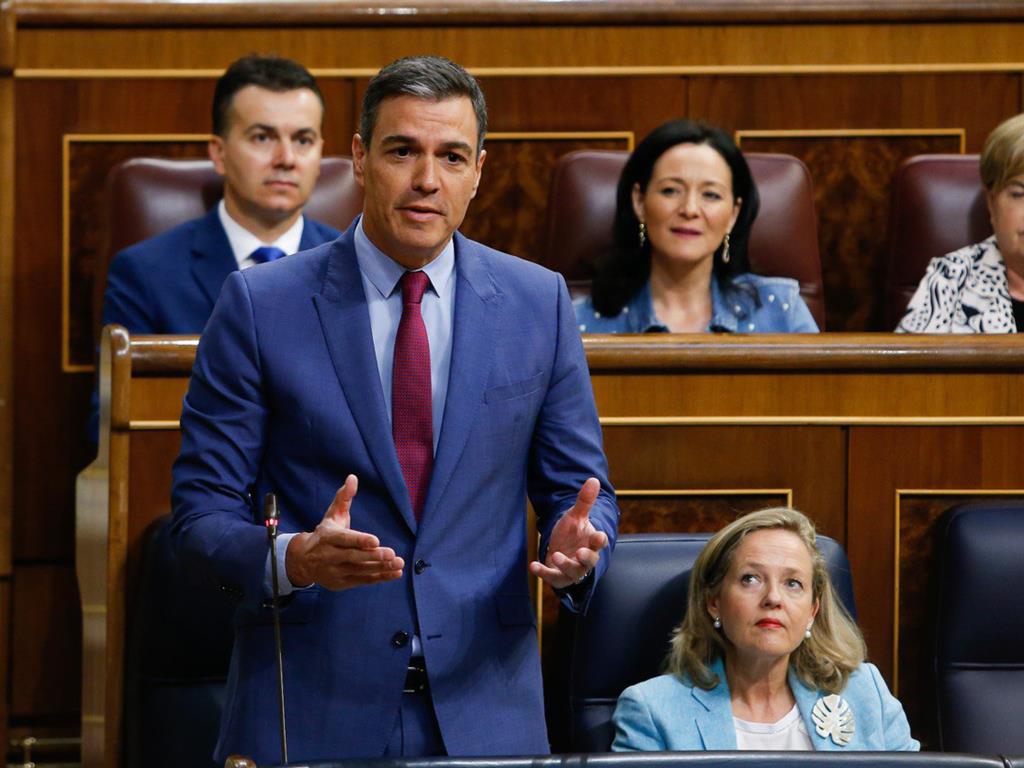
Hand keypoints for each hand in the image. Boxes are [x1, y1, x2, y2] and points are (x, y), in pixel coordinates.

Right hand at [285, 475, 403, 589]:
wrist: (303, 561)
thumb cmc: (324, 534)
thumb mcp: (332, 514)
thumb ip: (344, 497)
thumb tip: (353, 478)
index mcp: (328, 537)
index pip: (344, 539)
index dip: (360, 540)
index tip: (375, 540)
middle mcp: (330, 556)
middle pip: (353, 556)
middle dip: (373, 556)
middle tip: (391, 554)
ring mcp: (335, 571)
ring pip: (360, 570)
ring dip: (380, 568)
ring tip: (398, 563)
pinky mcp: (342, 583)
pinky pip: (363, 581)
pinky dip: (380, 577)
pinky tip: (395, 573)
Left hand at [528, 477, 608, 589]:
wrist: (562, 550)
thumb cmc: (573, 534)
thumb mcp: (576, 516)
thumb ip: (584, 501)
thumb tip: (593, 479)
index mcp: (592, 542)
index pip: (600, 542)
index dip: (599, 540)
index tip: (598, 536)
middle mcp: (585, 559)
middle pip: (590, 560)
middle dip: (586, 557)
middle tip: (581, 552)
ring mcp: (572, 569)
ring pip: (572, 570)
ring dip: (565, 564)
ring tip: (556, 556)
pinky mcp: (558, 577)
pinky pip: (552, 577)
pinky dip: (543, 572)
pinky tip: (533, 565)